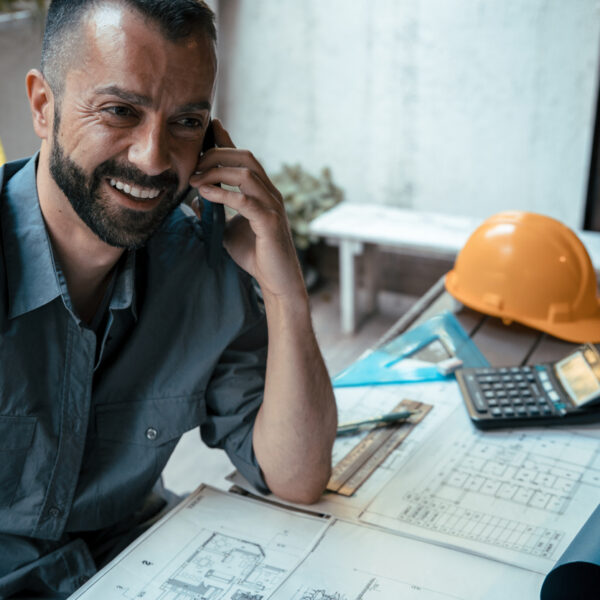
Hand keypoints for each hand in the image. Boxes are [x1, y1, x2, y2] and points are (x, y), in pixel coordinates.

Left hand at [189, 119, 304, 300]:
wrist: (276, 280)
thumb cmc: (255, 254)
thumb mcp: (227, 229)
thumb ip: (215, 212)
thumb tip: (195, 199)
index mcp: (261, 191)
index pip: (243, 158)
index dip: (226, 141)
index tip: (207, 129)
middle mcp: (270, 193)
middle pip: (245, 157)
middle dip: (216, 154)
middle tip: (193, 164)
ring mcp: (272, 206)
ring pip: (247, 173)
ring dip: (217, 172)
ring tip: (195, 180)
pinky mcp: (270, 222)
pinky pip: (245, 201)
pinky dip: (223, 194)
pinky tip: (205, 195)